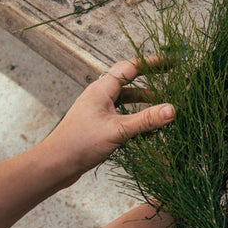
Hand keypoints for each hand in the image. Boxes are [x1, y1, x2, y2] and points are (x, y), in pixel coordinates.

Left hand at [35, 57, 174, 185]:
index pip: (131, 67)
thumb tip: (172, 110)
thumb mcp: (117, 130)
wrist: (54, 164)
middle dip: (151, 80)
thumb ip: (146, 120)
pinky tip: (146, 129)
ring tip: (162, 108)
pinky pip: (121, 114)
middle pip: (129, 81)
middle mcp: (99, 96)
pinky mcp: (97, 124)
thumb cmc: (79, 144)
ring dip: (144, 102)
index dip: (152, 63)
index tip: (172, 63)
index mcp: (102, 89)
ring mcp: (98, 110)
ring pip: (126, 100)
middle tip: (170, 78)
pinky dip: (135, 117)